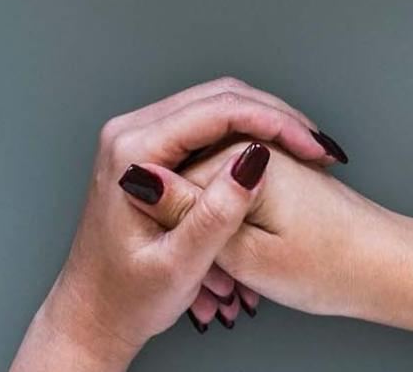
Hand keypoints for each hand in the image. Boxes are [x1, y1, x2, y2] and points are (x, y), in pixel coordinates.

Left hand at [9, 79, 347, 370]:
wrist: (93, 314)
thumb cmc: (127, 297)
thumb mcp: (179, 266)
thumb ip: (215, 215)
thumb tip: (255, 161)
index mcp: (132, 152)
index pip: (216, 112)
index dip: (274, 123)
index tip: (313, 148)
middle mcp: (129, 133)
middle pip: (218, 97)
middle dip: (276, 116)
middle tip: (319, 147)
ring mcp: (138, 138)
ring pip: (216, 105)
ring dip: (265, 122)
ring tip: (306, 151)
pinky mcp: (150, 150)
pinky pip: (206, 125)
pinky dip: (246, 134)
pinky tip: (277, 156)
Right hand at [146, 145, 412, 352]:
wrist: (388, 269)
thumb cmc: (332, 268)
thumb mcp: (247, 256)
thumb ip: (190, 216)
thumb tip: (140, 180)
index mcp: (240, 154)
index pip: (167, 178)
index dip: (167, 226)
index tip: (181, 265)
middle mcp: (251, 145)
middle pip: (185, 179)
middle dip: (187, 228)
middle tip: (206, 279)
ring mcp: (263, 157)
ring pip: (207, 192)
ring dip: (208, 234)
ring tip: (225, 283)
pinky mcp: (274, 172)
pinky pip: (230, 197)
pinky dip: (229, 231)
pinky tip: (240, 266)